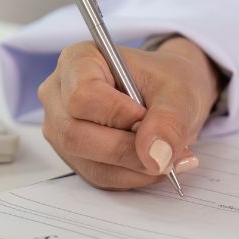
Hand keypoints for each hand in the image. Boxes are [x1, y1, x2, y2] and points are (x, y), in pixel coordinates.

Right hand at [39, 38, 217, 188]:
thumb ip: (170, 121)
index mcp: (77, 61)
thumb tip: (155, 157)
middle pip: (76, 135)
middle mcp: (59, 95)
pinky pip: (99, 177)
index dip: (115, 113)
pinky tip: (153, 162)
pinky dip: (132, 176)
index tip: (145, 115)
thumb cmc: (167, 82)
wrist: (167, 96)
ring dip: (134, 167)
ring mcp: (61, 129)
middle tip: (164, 149)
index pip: (80, 95)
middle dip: (126, 149)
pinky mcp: (74, 156)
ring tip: (167, 156)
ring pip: (89, 163)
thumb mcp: (180, 92)